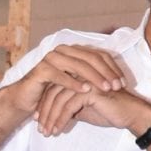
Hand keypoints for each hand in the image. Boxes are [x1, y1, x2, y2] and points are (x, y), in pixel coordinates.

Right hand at [9, 42, 134, 121]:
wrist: (27, 99)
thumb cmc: (55, 92)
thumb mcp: (78, 83)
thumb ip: (93, 78)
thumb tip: (119, 80)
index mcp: (74, 51)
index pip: (99, 56)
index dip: (113, 68)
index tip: (123, 83)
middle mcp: (63, 51)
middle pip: (91, 58)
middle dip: (106, 73)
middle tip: (117, 86)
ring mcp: (52, 58)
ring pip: (78, 65)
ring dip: (94, 77)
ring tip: (106, 88)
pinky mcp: (41, 69)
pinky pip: (61, 75)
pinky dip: (74, 83)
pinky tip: (85, 90)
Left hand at [35, 83, 150, 139]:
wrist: (131, 114)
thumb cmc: (111, 112)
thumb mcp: (86, 109)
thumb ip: (72, 107)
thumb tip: (57, 113)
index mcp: (79, 76)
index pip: (55, 87)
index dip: (45, 104)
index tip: (39, 119)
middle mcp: (81, 75)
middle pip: (54, 91)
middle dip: (45, 112)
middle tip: (40, 128)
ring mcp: (85, 81)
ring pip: (59, 99)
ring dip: (51, 118)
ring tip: (46, 132)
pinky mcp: (90, 91)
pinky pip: (68, 107)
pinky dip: (60, 120)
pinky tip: (57, 130)